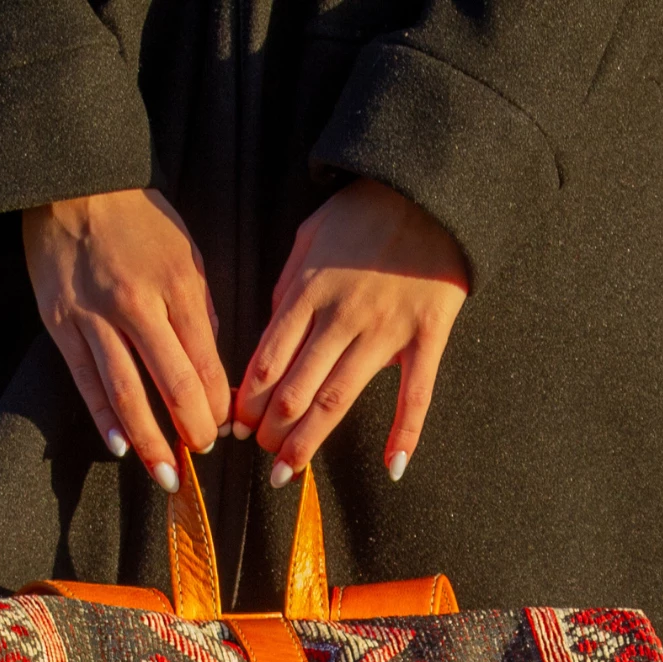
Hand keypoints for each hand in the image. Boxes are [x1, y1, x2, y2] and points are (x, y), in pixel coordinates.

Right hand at [21, 188, 229, 488]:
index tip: (227, 427)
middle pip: (170, 383)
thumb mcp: (186, 253)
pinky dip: (104, 418)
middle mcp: (136, 305)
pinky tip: (120, 446)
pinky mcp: (61, 324)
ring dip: (149, 440)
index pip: (205, 362)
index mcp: (176, 286)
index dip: (218, 404)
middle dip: (191, 428)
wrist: (71, 182)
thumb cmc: (136, 219)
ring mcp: (94, 317)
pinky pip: (86, 381)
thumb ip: (199, 311)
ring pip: (126, 392)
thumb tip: (210, 369)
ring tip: (165, 474)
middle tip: (202, 453)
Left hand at [233, 178, 468, 485]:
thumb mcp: (310, 238)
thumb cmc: (364, 213)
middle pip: (296, 389)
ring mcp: (386, 331)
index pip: (267, 361)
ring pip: (338, 399)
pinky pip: (416, 394)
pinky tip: (392, 467)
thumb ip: (288, 289)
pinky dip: (406, 433)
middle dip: (271, 430)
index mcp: (309, 293)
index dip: (247, 401)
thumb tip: (271, 334)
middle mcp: (342, 318)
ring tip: (288, 471)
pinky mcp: (427, 336)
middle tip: (261, 454)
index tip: (235, 427)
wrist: (426, 188)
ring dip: (308, 441)